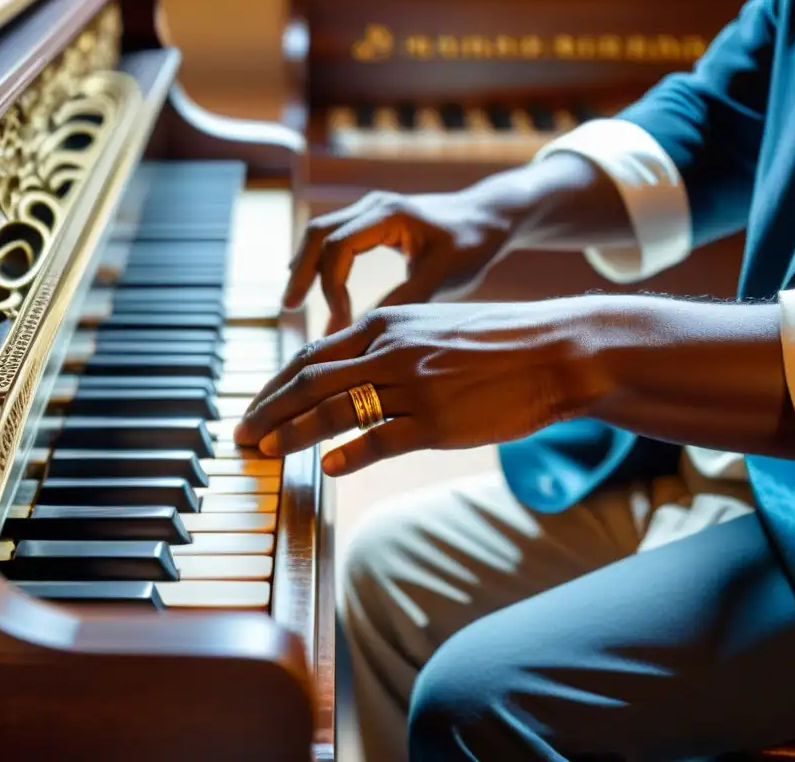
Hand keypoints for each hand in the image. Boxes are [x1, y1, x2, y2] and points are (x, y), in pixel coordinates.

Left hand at [233, 301, 611, 475]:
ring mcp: (412, 386)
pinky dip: (347, 455)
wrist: (555, 350)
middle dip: (266, 411)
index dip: (275, 385)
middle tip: (239, 435)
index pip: (311, 355)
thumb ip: (386, 348)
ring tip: (264, 452)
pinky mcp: (437, 422)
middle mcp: (390, 351)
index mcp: (385, 325)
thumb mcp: (431, 329)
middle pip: (308, 382)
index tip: (254, 407)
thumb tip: (346, 376)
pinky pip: (378, 441)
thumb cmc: (495, 342)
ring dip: (290, 434)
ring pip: (332, 412)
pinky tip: (326, 469)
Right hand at [283, 190, 514, 334]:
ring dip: (305, 266)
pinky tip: (311, 286)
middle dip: (302, 273)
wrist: (489, 218)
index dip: (331, 286)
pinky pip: (334, 237)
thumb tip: (363, 330)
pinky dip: (319, 262)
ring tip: (293, 301)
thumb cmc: (472, 246)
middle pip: (318, 235)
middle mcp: (373, 206)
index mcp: (389, 215)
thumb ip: (404, 301)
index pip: (337, 246)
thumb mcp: (443, 278)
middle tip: (289, 308)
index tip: (342, 321)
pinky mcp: (373, 221)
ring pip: (320, 234)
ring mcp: (370, 210)